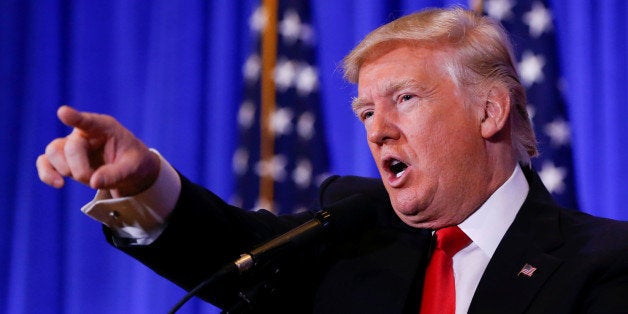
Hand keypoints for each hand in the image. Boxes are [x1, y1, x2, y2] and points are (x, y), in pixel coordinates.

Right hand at [36, 106, 160, 196]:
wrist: (130, 170)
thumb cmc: (133, 162)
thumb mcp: (133, 168)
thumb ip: (116, 174)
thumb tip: (93, 182)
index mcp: (105, 128)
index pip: (88, 121)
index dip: (75, 117)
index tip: (63, 112)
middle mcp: (84, 133)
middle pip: (69, 147)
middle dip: (79, 169)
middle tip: (94, 181)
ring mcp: (71, 145)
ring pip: (53, 152)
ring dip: (65, 170)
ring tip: (85, 180)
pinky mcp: (63, 159)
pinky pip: (45, 162)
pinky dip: (47, 173)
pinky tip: (59, 184)